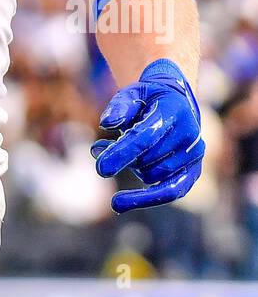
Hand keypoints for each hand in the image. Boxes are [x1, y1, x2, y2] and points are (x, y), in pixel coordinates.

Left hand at [91, 59, 204, 212]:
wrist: (177, 103)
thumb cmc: (149, 99)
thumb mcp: (132, 93)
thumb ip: (119, 106)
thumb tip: (106, 123)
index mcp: (174, 110)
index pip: (146, 137)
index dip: (122, 153)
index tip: (101, 168)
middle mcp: (190, 134)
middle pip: (147, 159)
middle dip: (122, 158)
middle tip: (103, 148)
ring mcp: (194, 155)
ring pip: (153, 176)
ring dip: (133, 168)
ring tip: (122, 153)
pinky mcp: (193, 173)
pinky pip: (170, 193)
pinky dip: (144, 199)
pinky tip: (119, 203)